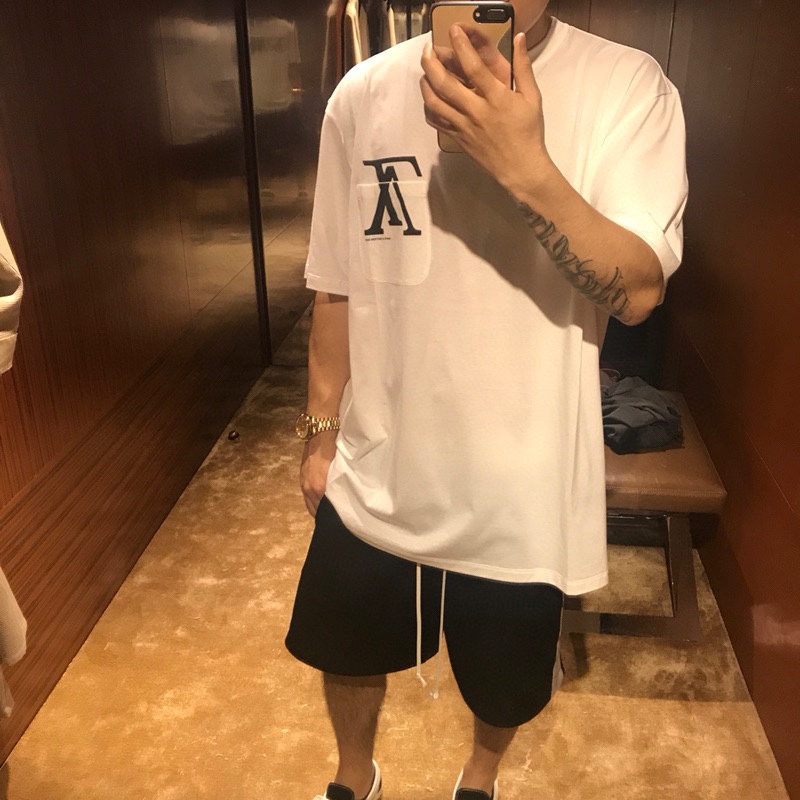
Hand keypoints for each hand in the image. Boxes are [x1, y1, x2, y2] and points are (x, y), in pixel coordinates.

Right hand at [299, 430, 337, 516]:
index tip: (343, 521)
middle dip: (326, 516)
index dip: (334, 517)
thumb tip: (346, 498)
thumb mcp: (341, 469)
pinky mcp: (301, 480)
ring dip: (319, 510)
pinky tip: (321, 505)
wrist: (320, 433)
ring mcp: (304, 484)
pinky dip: (314, 504)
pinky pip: (307, 498)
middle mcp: (310, 489)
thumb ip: (340, 485)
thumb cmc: (335, 449)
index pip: (326, 510)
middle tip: (338, 520)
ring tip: (330, 514)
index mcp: (321, 487)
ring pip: (311, 506)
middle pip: (318, 511)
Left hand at [420, 28, 553, 197]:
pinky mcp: (458, 138)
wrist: (520, 168)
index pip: (474, 67)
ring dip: (426, 83)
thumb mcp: (532, 98)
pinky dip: (428, 108)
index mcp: (496, 98)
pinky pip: (437, 122)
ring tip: (425, 70)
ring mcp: (464, 126)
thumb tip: (519, 39)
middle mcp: (476, 111)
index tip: (453, 30)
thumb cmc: (528, 133)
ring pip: (435, 103)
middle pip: (445, 84)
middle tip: (428, 48)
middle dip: (432, 62)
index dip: (461, 46)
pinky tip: (429, 97)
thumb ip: (523, 67)